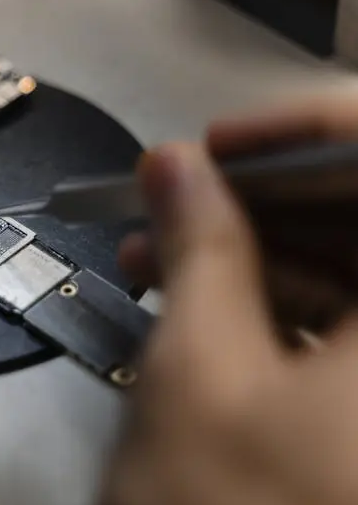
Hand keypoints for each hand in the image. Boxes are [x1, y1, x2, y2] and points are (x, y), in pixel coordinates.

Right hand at [94, 96, 357, 504]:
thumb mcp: (198, 371)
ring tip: (167, 257)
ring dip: (264, 252)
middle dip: (266, 196)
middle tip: (179, 200)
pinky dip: (286, 305)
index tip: (219, 146)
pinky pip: (357, 326)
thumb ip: (197, 247)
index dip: (299, 133)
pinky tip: (209, 308)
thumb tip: (177, 169)